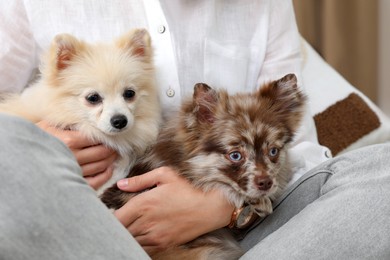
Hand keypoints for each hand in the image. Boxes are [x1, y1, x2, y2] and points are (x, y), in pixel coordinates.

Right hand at [36, 121, 116, 189]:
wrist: (22, 157)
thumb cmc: (40, 138)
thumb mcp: (53, 125)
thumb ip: (73, 123)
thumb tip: (95, 119)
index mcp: (69, 141)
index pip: (98, 139)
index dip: (108, 138)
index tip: (112, 137)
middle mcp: (72, 156)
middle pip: (102, 153)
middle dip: (112, 149)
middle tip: (116, 146)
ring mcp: (73, 171)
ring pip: (101, 166)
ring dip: (111, 160)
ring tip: (113, 155)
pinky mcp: (73, 183)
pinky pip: (96, 182)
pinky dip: (106, 175)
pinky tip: (108, 169)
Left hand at [114, 166, 234, 254]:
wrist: (209, 208)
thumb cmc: (188, 189)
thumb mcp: (165, 175)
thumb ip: (140, 180)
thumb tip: (121, 184)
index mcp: (144, 203)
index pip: (116, 217)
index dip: (110, 217)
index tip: (111, 213)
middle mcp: (146, 222)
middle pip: (121, 231)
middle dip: (118, 226)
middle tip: (120, 221)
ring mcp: (155, 235)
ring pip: (130, 240)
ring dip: (127, 235)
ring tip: (129, 228)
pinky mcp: (163, 244)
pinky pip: (142, 249)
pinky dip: (137, 244)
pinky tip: (140, 236)